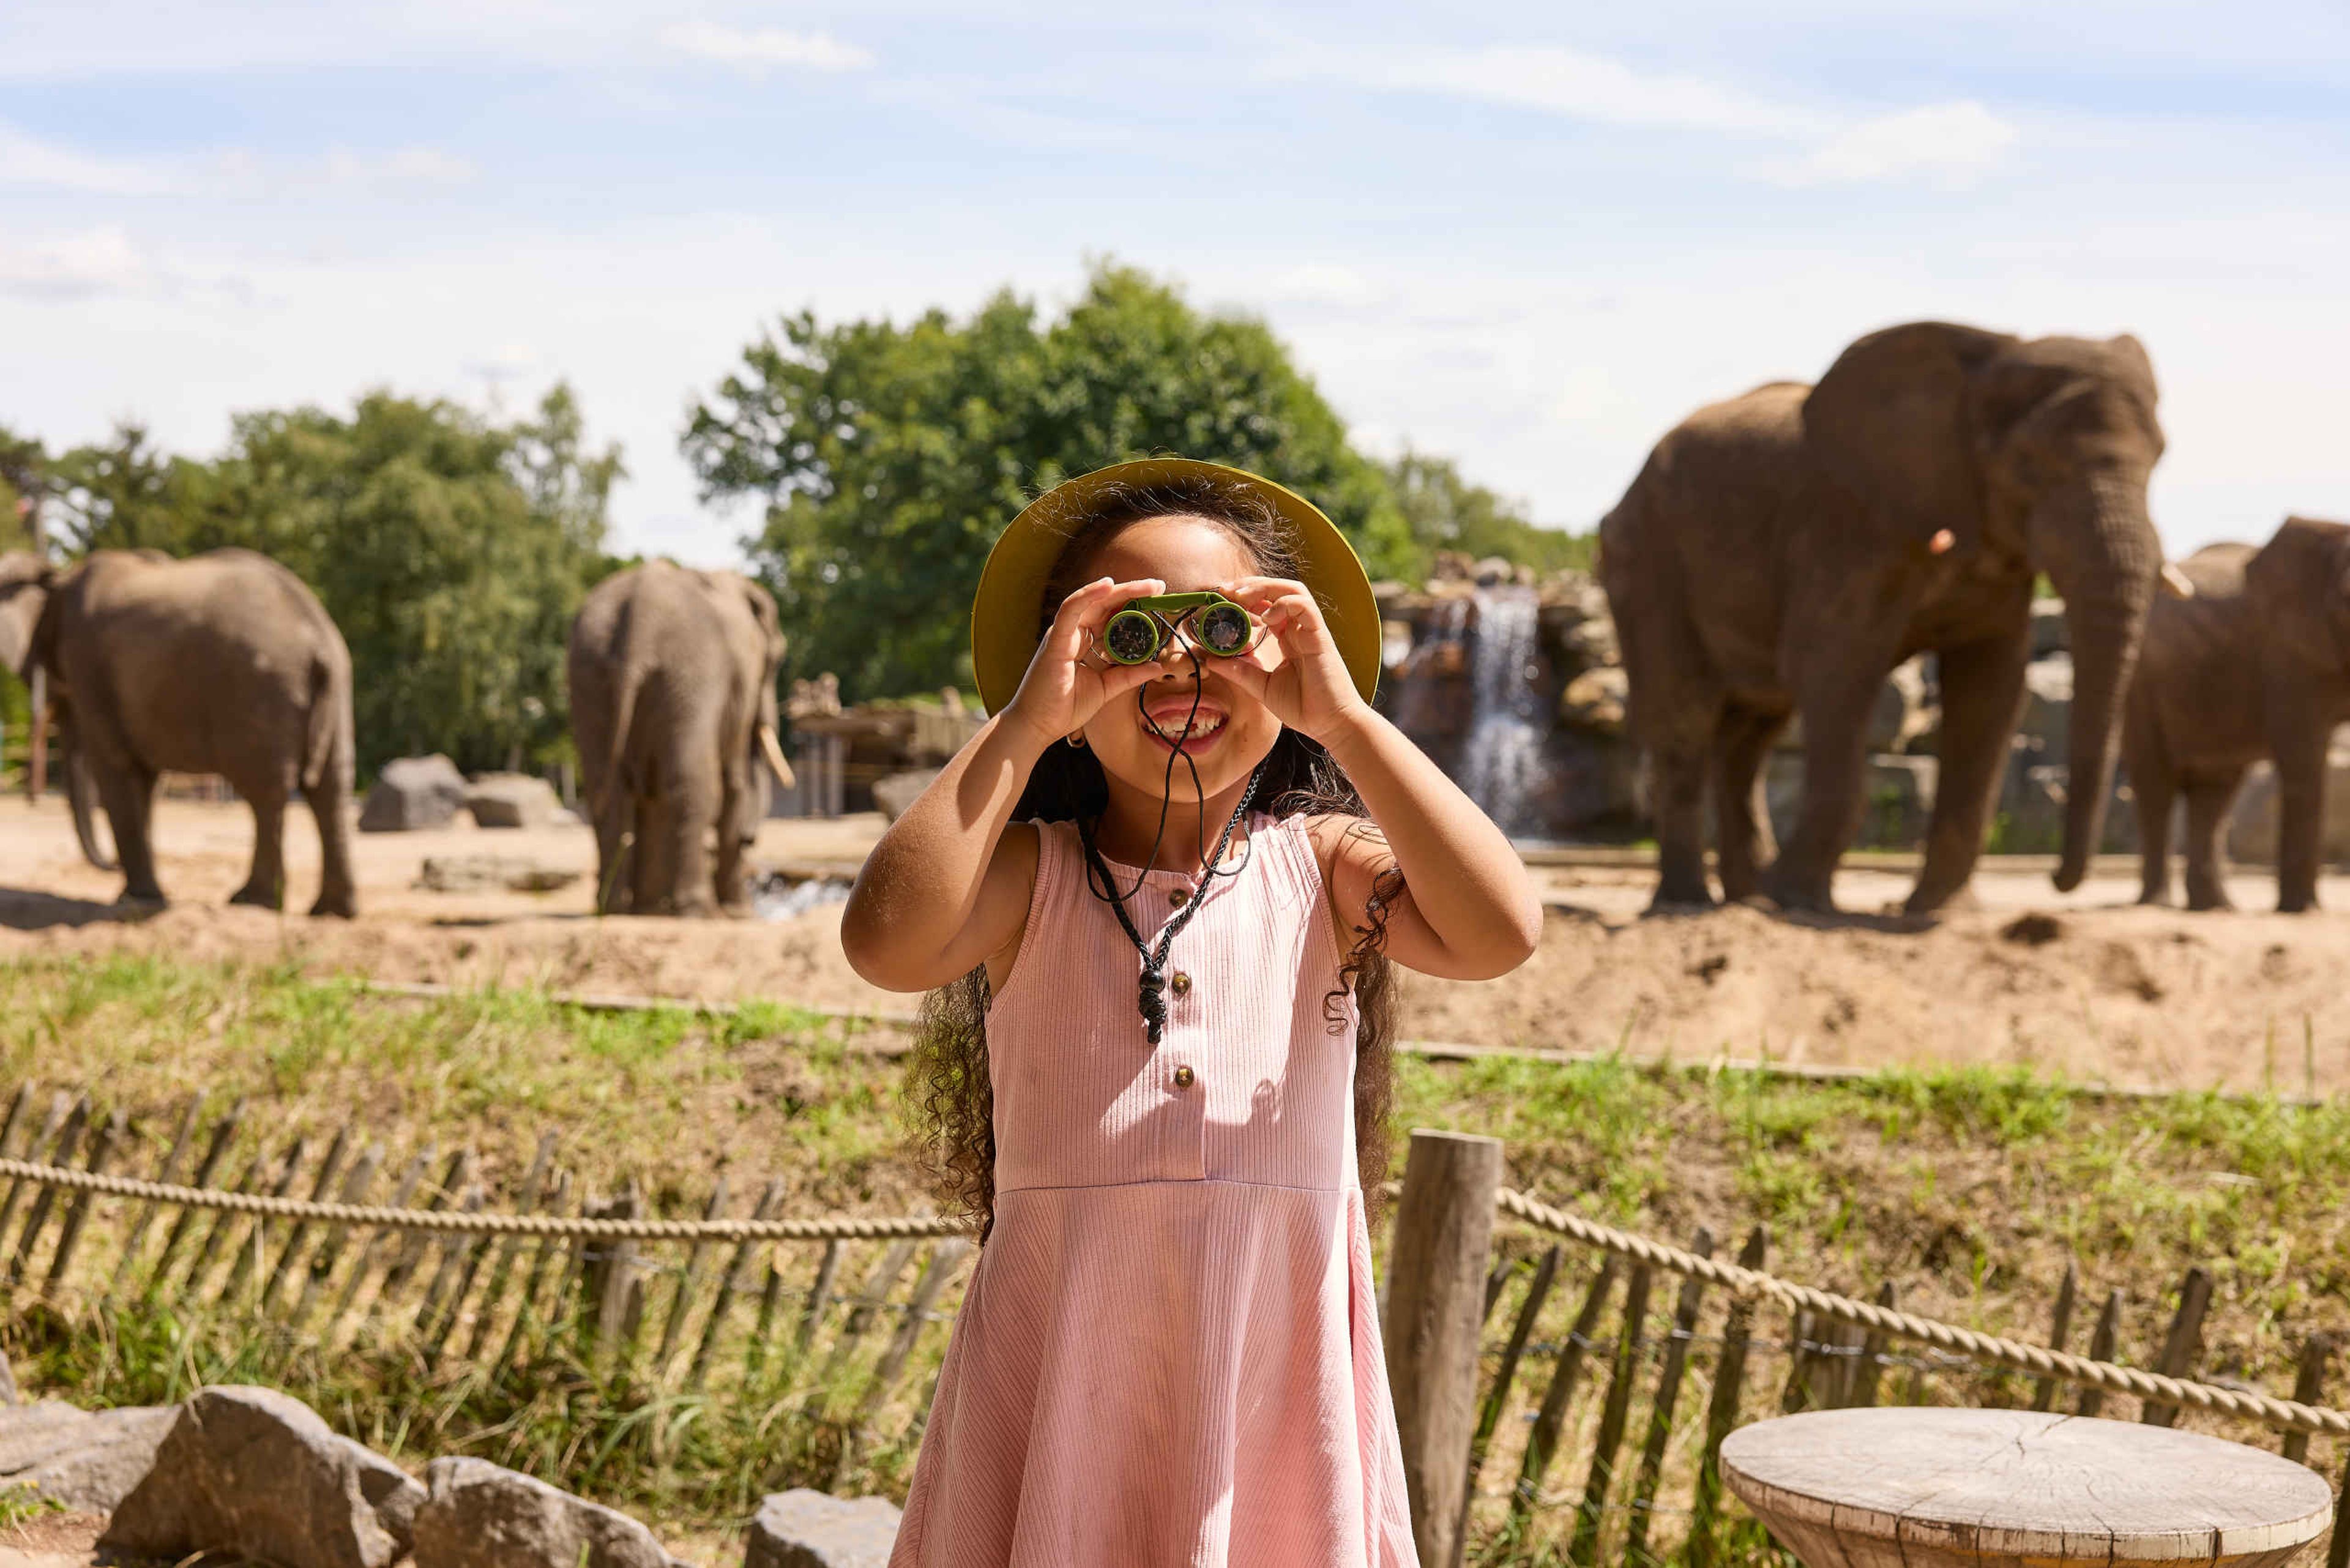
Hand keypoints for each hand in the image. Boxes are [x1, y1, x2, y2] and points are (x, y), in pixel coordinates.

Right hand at [999, 576, 1173, 747]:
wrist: (1038, 727)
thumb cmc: (1065, 708)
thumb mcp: (1106, 688)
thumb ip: (1129, 676)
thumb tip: (1157, 666)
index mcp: (1085, 643)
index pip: (1111, 617)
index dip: (1134, 606)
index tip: (1159, 600)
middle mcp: (1074, 633)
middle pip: (1105, 604)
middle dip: (1133, 592)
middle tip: (1159, 586)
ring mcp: (1064, 635)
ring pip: (1092, 602)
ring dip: (1120, 590)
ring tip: (1147, 585)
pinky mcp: (1055, 640)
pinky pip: (1070, 610)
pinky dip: (1088, 595)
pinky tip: (1108, 586)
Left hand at [1210, 576, 1371, 743]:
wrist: (1331, 725)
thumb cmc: (1304, 707)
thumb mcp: (1263, 687)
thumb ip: (1240, 671)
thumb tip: (1210, 659)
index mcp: (1288, 639)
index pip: (1266, 605)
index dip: (1245, 599)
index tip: (1221, 601)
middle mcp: (1299, 630)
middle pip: (1278, 591)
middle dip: (1250, 585)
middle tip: (1225, 590)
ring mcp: (1311, 631)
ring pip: (1293, 590)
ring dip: (1265, 587)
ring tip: (1241, 597)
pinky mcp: (1320, 636)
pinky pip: (1304, 606)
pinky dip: (1283, 604)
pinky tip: (1267, 618)